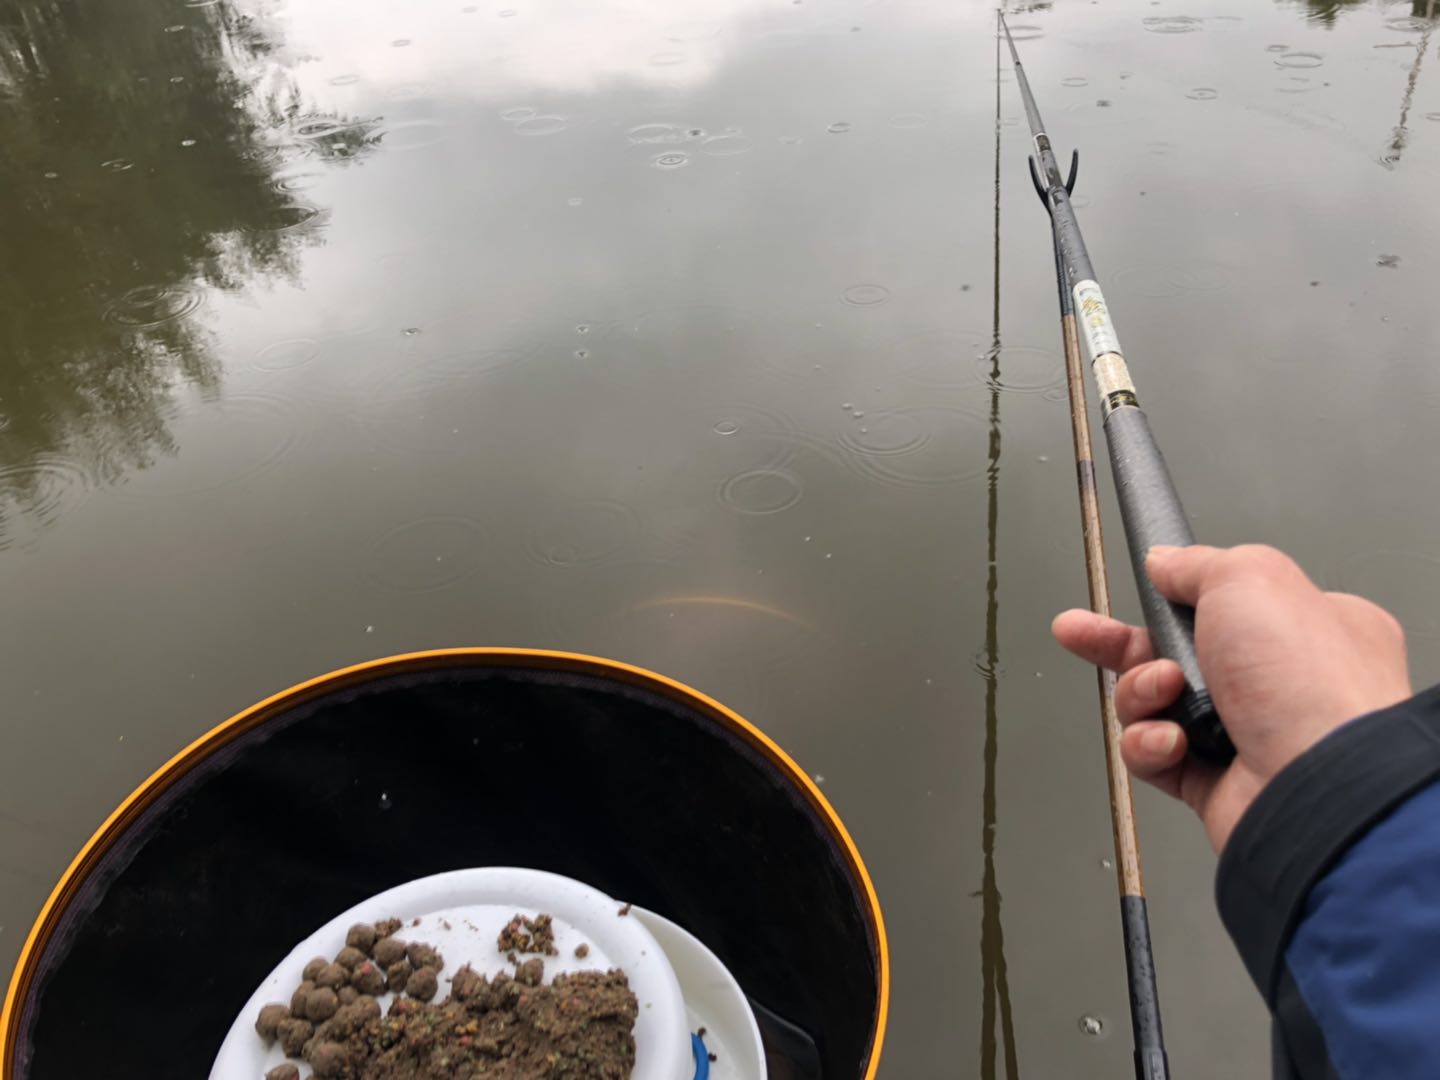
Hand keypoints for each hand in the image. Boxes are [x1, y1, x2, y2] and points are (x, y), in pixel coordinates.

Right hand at [1053, 544, 1412, 852]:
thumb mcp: (1249, 579)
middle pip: (1172, 654)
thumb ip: (1197, 565)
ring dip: (1142, 695)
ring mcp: (1245, 736)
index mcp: (1303, 628)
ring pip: (1155, 706)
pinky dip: (1151, 746)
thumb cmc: (1309, 681)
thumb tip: (1164, 562)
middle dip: (1121, 647)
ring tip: (1164, 691)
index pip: (1220, 605)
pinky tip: (1170, 740)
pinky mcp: (1216, 784)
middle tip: (1081, 633)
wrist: (1318, 784)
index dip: (1167, 596)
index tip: (1128, 589)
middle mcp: (1276, 684)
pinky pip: (1155, 757)